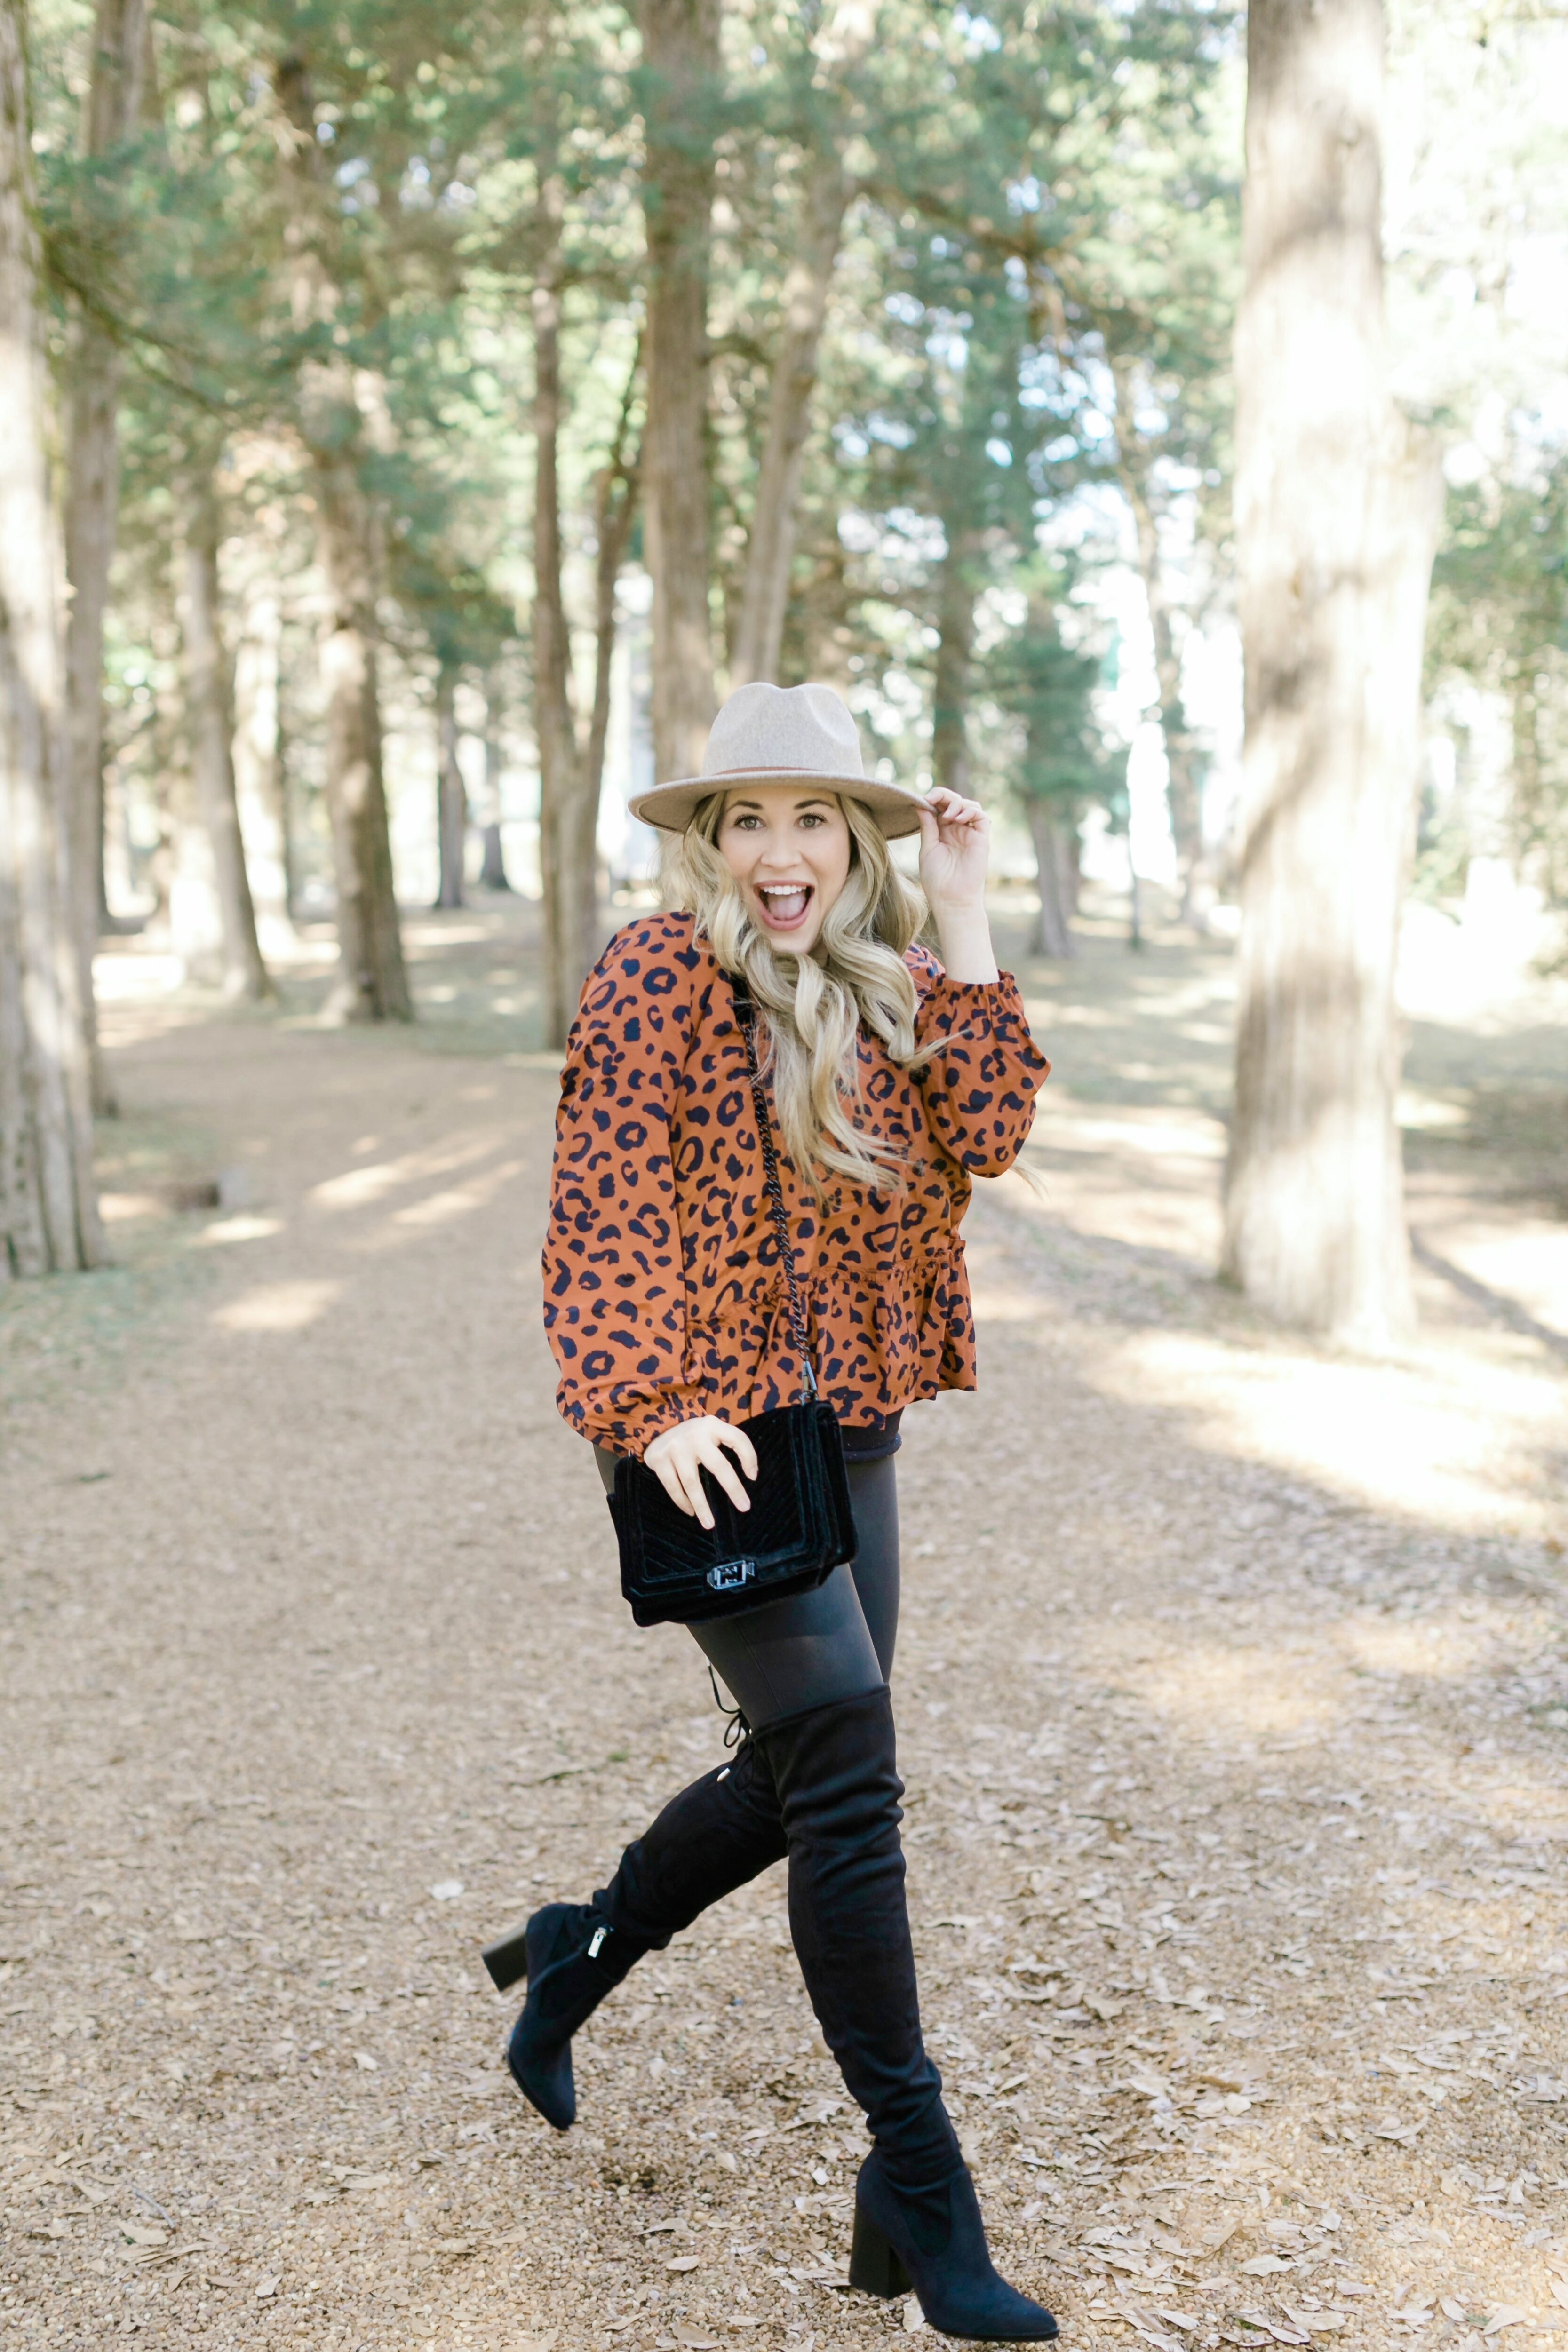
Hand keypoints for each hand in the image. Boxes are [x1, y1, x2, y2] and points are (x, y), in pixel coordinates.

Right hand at [643, 1415, 758, 1529]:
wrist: (656, 1426)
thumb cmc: (694, 1435)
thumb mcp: (711, 1430)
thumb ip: (728, 1441)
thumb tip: (750, 1474)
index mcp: (711, 1426)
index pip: (738, 1439)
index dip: (749, 1457)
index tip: (753, 1478)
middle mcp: (694, 1435)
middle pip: (718, 1465)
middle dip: (733, 1488)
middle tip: (744, 1507)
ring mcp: (675, 1448)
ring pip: (692, 1482)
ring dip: (702, 1506)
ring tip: (710, 1524)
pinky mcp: (658, 1460)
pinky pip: (673, 1487)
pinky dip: (682, 1502)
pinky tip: (691, 1511)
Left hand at [915, 787, 989, 913]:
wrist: (951, 899)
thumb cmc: (937, 879)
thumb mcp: (928, 848)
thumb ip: (927, 826)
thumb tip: (919, 803)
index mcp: (941, 831)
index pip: (940, 806)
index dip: (934, 798)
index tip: (923, 799)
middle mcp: (956, 830)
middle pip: (955, 801)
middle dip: (944, 795)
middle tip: (933, 799)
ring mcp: (970, 833)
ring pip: (969, 805)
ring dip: (957, 803)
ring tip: (947, 816)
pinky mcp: (981, 839)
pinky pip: (981, 817)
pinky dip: (970, 811)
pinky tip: (958, 819)